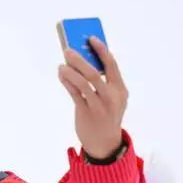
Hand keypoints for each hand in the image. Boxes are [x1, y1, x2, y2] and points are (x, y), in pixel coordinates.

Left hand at [58, 37, 127, 159]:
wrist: (105, 144)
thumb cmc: (106, 115)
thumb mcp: (111, 99)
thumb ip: (102, 82)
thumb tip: (83, 60)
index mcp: (121, 90)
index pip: (112, 65)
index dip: (101, 50)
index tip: (91, 38)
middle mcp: (112, 97)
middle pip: (95, 73)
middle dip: (80, 59)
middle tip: (68, 49)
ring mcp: (99, 106)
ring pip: (83, 83)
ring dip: (71, 71)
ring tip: (62, 63)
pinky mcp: (87, 114)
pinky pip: (75, 94)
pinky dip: (67, 82)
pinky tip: (61, 74)